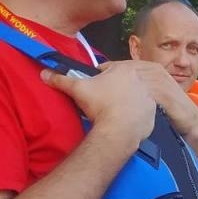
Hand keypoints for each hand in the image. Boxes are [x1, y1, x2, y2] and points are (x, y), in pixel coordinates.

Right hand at [41, 59, 159, 140]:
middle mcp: (141, 80)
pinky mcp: (153, 113)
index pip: (110, 69)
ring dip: (127, 100)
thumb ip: (61, 80)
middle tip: (104, 99)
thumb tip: (44, 74)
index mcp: (125, 70)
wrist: (118, 129)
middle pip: (125, 82)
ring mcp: (149, 97)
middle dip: (115, 88)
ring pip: (135, 95)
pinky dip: (135, 114)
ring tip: (114, 111)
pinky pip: (143, 111)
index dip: (101, 76)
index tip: (95, 86)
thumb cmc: (99, 104)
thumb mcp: (78, 89)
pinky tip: (125, 120)